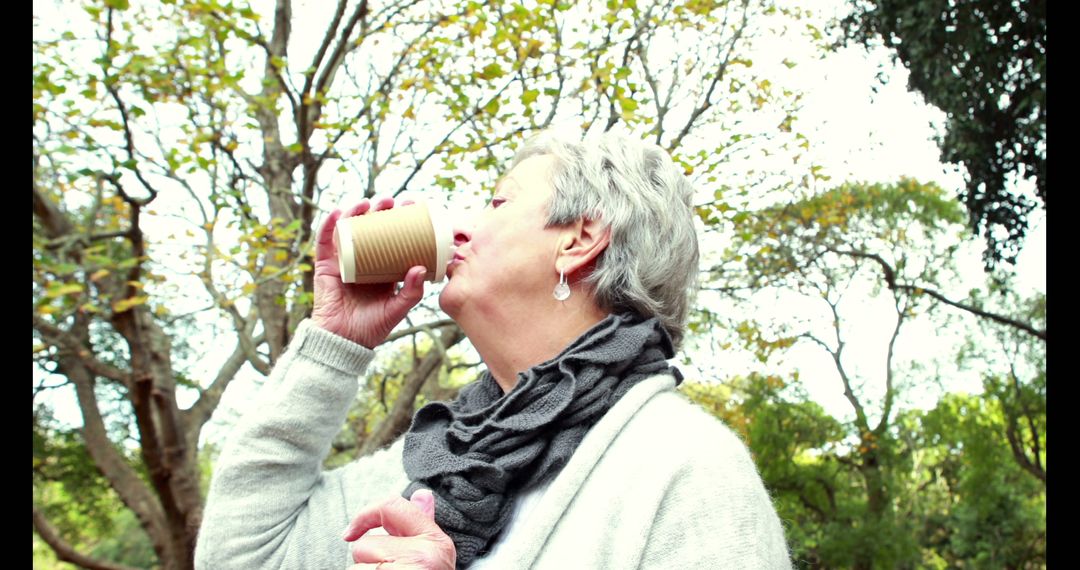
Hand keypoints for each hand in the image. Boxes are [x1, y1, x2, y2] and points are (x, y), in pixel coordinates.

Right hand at [312, 197, 426, 347]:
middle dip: (379, 211)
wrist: (344, 342)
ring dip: (356, 212)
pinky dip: (329, 226)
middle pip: (370, 228)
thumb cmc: (373, 327)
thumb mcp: (398, 309)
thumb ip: (412, 292)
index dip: (399, 221)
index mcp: (382, 268)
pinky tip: (337, 214)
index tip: (410, 207)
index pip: (392, 238)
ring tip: (367, 203)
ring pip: (349, 230)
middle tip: (391, 201)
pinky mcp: (325, 267)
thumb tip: (421, 267)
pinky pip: (325, 243)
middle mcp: (363, 261)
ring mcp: (343, 261)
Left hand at [343, 489, 455, 569]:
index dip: (364, 515)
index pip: (391, 506)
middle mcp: (423, 555)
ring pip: (357, 564)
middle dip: (368, 562)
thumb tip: (422, 494)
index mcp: (437, 543)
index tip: (349, 532)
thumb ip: (422, 525)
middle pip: (365, 545)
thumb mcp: (434, 556)